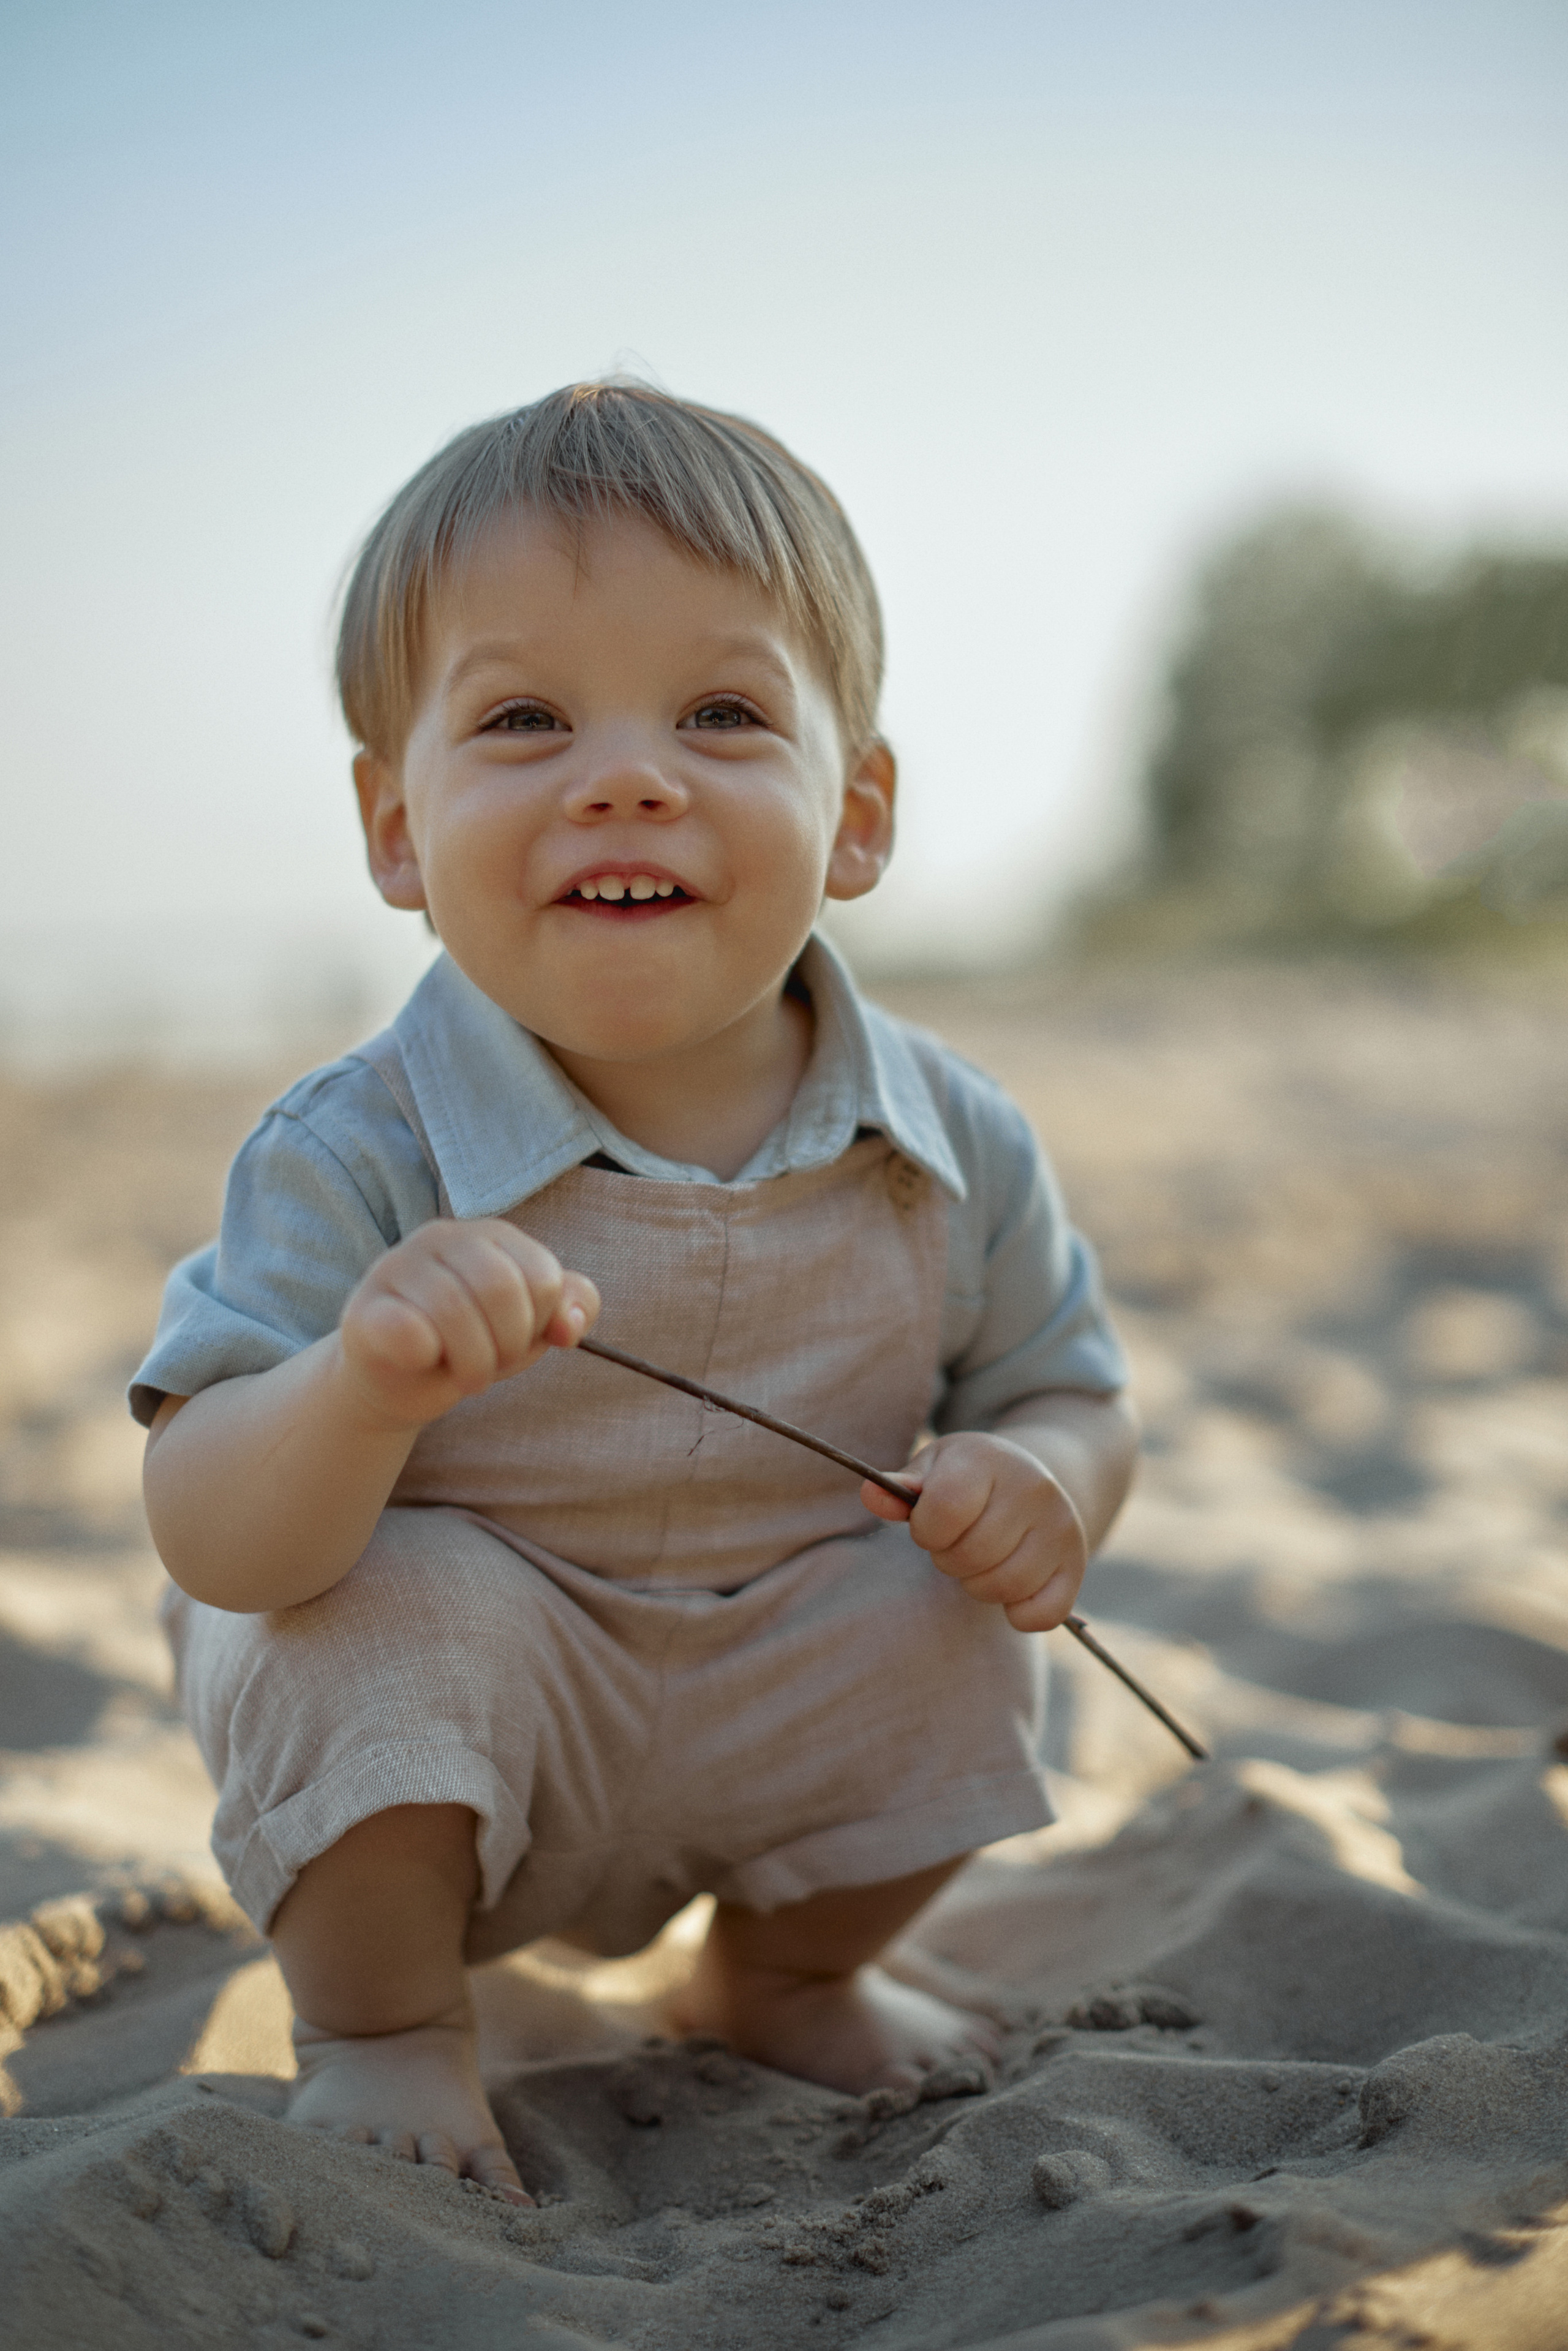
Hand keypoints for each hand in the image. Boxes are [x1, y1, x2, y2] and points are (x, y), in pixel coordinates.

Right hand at [337, 1219, 599, 1431]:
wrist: (398, 1383)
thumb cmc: (469, 1345)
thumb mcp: (529, 1327)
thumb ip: (569, 1310)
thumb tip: (570, 1326)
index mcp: (490, 1235)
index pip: (542, 1275)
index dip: (540, 1323)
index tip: (520, 1342)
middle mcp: (441, 1237)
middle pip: (502, 1289)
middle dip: (509, 1345)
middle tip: (493, 1366)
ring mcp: (396, 1267)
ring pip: (455, 1311)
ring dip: (473, 1364)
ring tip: (467, 1376)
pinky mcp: (363, 1310)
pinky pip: (407, 1329)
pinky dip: (426, 1356)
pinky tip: (424, 1361)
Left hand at [860, 1432, 1087, 1629]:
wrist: (1029, 1476)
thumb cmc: (967, 1477)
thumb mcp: (933, 1469)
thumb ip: (900, 1487)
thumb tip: (870, 1495)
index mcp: (988, 1459)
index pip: (943, 1512)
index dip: (926, 1530)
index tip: (932, 1524)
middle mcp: (1033, 1488)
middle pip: (971, 1555)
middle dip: (950, 1558)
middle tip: (958, 1542)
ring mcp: (1061, 1527)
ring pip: (1003, 1587)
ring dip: (979, 1584)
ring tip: (982, 1559)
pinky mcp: (1075, 1565)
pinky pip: (1041, 1615)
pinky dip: (1019, 1614)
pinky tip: (1011, 1587)